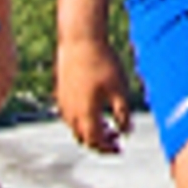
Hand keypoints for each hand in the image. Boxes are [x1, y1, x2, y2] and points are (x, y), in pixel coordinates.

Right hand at [55, 27, 132, 156]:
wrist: (80, 39)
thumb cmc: (102, 62)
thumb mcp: (120, 90)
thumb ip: (124, 114)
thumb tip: (127, 131)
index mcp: (86, 114)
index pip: (96, 142)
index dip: (109, 148)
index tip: (120, 148)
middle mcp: (70, 112)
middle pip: (83, 139)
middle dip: (100, 142)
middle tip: (115, 139)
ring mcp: (63, 102)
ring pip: (75, 128)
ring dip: (90, 131)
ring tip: (106, 124)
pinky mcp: (60, 92)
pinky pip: (69, 115)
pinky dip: (81, 119)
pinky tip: (93, 108)